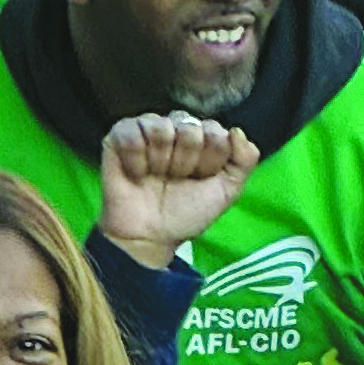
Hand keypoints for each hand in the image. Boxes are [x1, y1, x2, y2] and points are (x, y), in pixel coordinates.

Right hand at [95, 111, 256, 267]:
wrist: (150, 237)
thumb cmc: (186, 213)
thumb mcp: (227, 191)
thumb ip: (245, 160)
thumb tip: (236, 130)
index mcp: (203, 137)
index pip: (215, 131)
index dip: (209, 160)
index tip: (199, 180)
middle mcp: (176, 128)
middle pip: (189, 129)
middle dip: (185, 162)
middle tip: (175, 180)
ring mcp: (146, 130)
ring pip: (160, 128)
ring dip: (159, 161)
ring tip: (154, 177)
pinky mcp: (118, 137)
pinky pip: (131, 132)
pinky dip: (135, 159)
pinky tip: (137, 174)